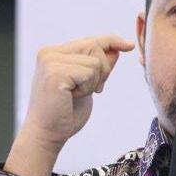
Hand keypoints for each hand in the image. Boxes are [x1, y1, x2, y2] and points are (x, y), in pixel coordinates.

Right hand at [5, 35, 134, 175]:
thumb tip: (118, 49)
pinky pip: (89, 72)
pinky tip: (71, 98)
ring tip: (75, 95)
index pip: (90, 40)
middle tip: (91, 91)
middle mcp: (50, 53)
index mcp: (54, 54)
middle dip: (103, 71)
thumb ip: (98, 68)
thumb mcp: (87, 86)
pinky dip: (87, 88)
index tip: (129, 46)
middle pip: (96, 47)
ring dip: (93, 83)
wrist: (47, 135)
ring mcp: (51, 61)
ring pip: (95, 62)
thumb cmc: (65, 114)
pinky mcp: (56, 72)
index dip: (111, 41)